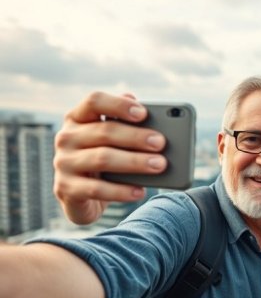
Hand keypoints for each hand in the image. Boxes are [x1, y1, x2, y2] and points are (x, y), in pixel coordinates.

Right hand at [53, 92, 166, 223]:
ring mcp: (63, 163)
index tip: (143, 113)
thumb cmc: (105, 158)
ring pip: (102, 159)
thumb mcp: (114, 140)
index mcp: (78, 117)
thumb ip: (126, 124)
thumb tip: (147, 112)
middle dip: (136, 137)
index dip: (119, 105)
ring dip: (134, 162)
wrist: (84, 196)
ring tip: (159, 165)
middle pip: (104, 131)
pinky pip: (97, 189)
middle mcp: (66, 137)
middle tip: (161, 143)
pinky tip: (140, 191)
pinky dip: (121, 191)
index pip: (94, 102)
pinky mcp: (66, 188)